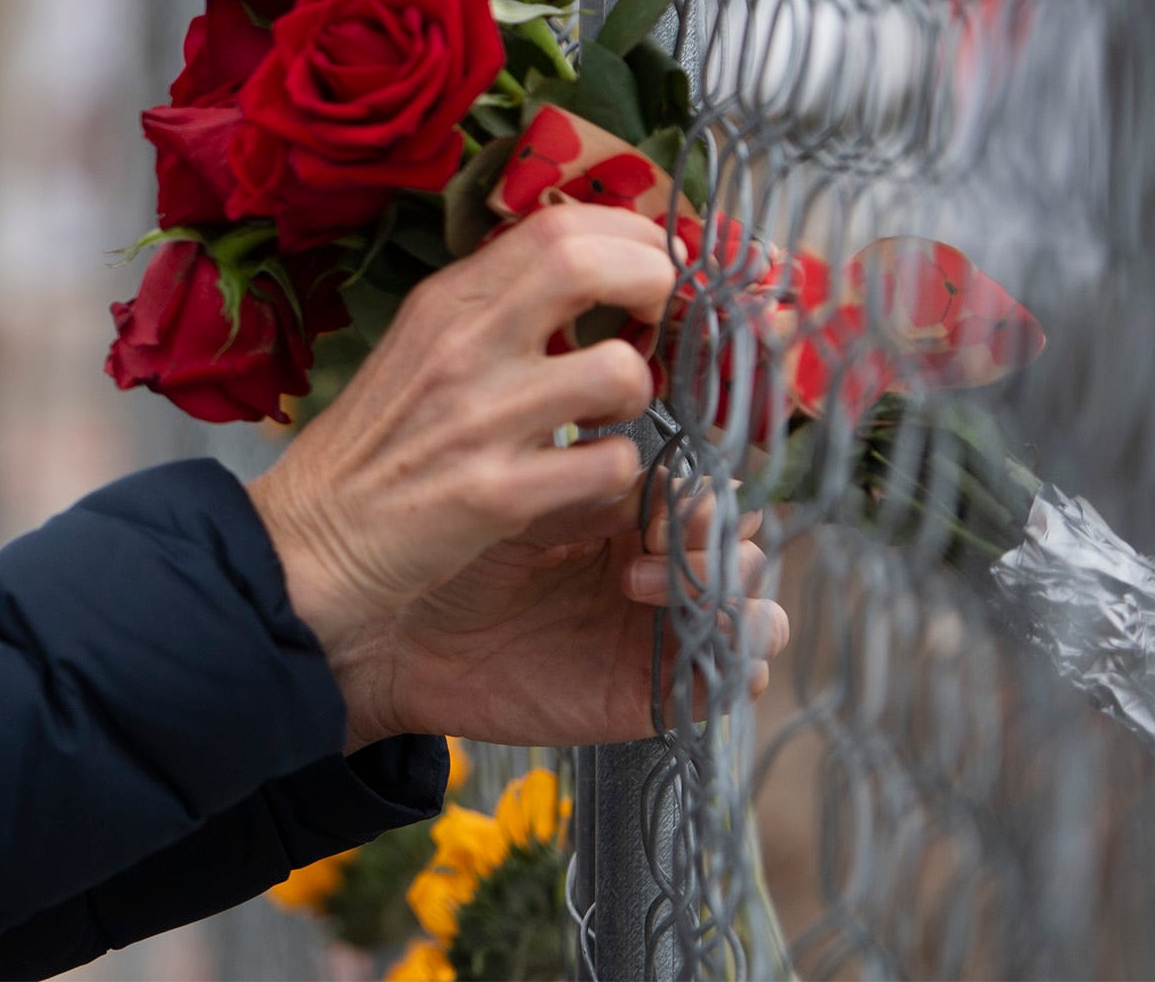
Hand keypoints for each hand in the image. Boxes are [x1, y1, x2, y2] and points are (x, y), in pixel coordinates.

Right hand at [247, 206, 674, 743]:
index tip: (654, 265)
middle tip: (658, 320)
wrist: (308, 537)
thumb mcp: (421, 345)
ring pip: (618, 371)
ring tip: (612, 413)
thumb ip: (494, 305)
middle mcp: (461, 345)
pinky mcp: (495, 494)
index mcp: (444, 302)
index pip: (555, 225)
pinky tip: (585, 476)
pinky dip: (617, 472)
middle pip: (586, 264)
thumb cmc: (378, 441)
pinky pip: (608, 466)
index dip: (629, 235)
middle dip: (652, 283)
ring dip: (641, 391)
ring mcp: (478, 418)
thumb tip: (588, 267)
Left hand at [376, 486, 786, 747]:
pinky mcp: (655, 690)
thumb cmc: (449, 553)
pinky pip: (732, 678)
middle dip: (717, 540)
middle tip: (657, 537)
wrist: (399, 633)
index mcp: (628, 512)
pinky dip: (738, 657)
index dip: (699, 492)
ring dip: (730, 595)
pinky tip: (689, 638)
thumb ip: (587, 487)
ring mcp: (660, 630)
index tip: (658, 498)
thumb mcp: (520, 503)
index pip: (705, 493)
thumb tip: (659, 463)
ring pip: (755, 610)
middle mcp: (656, 566)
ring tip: (643, 586)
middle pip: (742, 548)